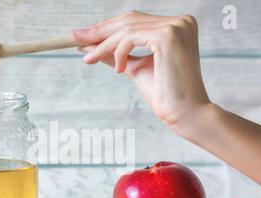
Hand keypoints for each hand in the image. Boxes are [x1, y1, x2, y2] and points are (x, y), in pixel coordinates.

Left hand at [72, 11, 210, 135]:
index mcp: (177, 26)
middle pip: (130, 20)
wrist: (185, 114)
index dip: (108, 28)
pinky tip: (118, 69)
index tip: (85, 37)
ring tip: (88, 58)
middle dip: (100, 30)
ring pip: (127, 29)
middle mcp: (180, 21)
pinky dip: (118, 51)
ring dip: (103, 44)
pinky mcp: (168, 36)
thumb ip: (118, 55)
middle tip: (75, 39)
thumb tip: (92, 48)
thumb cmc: (165, 95)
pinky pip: (130, 38)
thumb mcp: (136, 69)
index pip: (135, 22)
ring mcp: (176, 27)